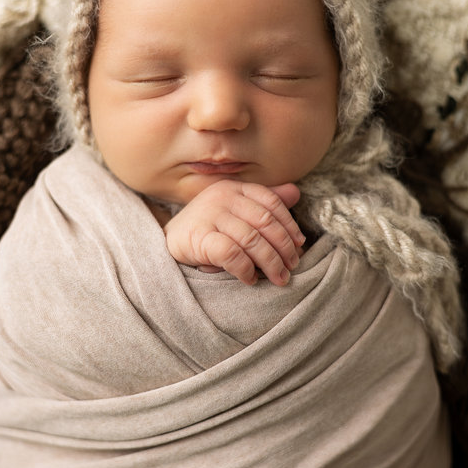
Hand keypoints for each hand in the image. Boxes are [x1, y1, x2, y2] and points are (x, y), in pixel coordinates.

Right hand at [164, 180, 304, 285]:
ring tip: (279, 277)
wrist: (168, 241)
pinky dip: (245, 269)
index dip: (290, 225)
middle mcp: (223, 197)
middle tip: (293, 266)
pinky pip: (232, 254)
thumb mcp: (235, 210)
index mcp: (235, 188)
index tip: (299, 244)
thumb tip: (295, 193)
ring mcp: (209, 215)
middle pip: (265, 222)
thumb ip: (264, 202)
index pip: (271, 203)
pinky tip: (250, 279)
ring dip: (270, 262)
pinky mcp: (199, 237)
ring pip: (252, 240)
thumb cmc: (207, 227)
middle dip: (284, 247)